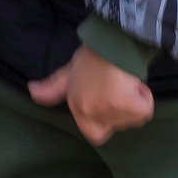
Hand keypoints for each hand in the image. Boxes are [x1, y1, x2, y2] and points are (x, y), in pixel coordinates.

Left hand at [28, 45, 155, 146]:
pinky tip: (136, 85)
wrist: (111, 42)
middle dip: (123, 110)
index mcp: (78, 107)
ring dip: (135, 104)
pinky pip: (144, 112)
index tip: (111, 106)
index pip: (94, 135)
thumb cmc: (92, 56)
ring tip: (126, 83)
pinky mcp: (127, 106)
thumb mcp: (69, 72)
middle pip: (118, 125)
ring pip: (133, 119)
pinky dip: (145, 100)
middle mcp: (91, 113)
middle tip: (119, 88)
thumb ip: (52, 88)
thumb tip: (32, 91)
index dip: (107, 124)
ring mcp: (109, 111)